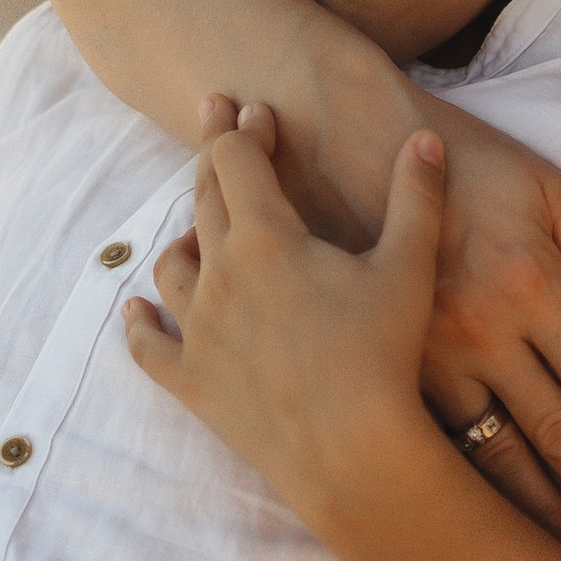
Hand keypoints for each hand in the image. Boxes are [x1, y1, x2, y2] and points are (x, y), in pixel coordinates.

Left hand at [124, 101, 448, 532]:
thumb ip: (417, 197)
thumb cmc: (385, 355)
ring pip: (172, 265)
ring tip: (198, 228)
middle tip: (217, 126)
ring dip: (185, 237)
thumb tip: (426, 138)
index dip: (243, 128)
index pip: (237, 159)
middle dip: (213, 157)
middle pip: (203, 199)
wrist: (350, 451)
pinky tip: (134, 308)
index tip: (252, 109)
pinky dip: (139, 323)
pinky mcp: (190, 380)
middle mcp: (218, 273)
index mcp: (265, 236)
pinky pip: (149, 345)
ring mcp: (197, 329)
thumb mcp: (408, 268)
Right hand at [408, 98, 560, 560]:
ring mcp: (429, 356)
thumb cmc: (468, 163)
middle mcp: (483, 331)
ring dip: (544, 513)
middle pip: (558, 435)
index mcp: (532, 286)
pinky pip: (440, 443)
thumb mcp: (549, 192)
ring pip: (495, 455)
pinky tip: (498, 527)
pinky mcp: (390, 367)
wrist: (351, 146)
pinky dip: (476, 492)